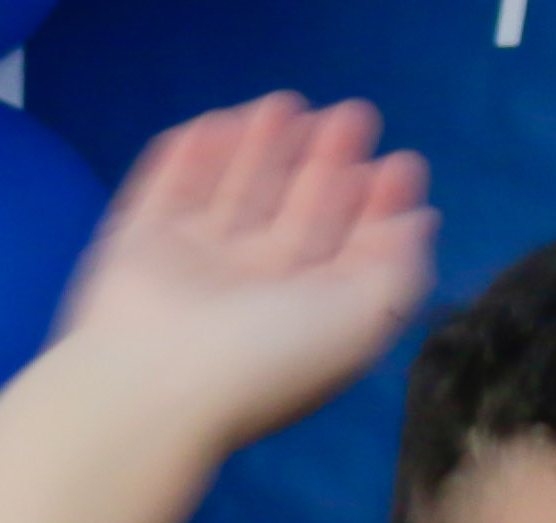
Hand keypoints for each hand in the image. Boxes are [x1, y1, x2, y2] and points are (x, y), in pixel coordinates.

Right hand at [56, 94, 434, 449]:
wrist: (154, 385)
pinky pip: (164, 191)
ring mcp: (190, 269)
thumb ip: (404, 264)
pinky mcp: (135, 247)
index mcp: (305, 315)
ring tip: (284, 104)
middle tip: (351, 115)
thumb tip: (420, 220)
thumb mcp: (369, 314)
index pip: (345, 250)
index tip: (398, 163)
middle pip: (292, 216)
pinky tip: (215, 122)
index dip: (375, 205)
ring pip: (230, 196)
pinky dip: (188, 159)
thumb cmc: (270, 354)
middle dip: (324, 164)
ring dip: (260, 150)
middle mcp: (250, 292)